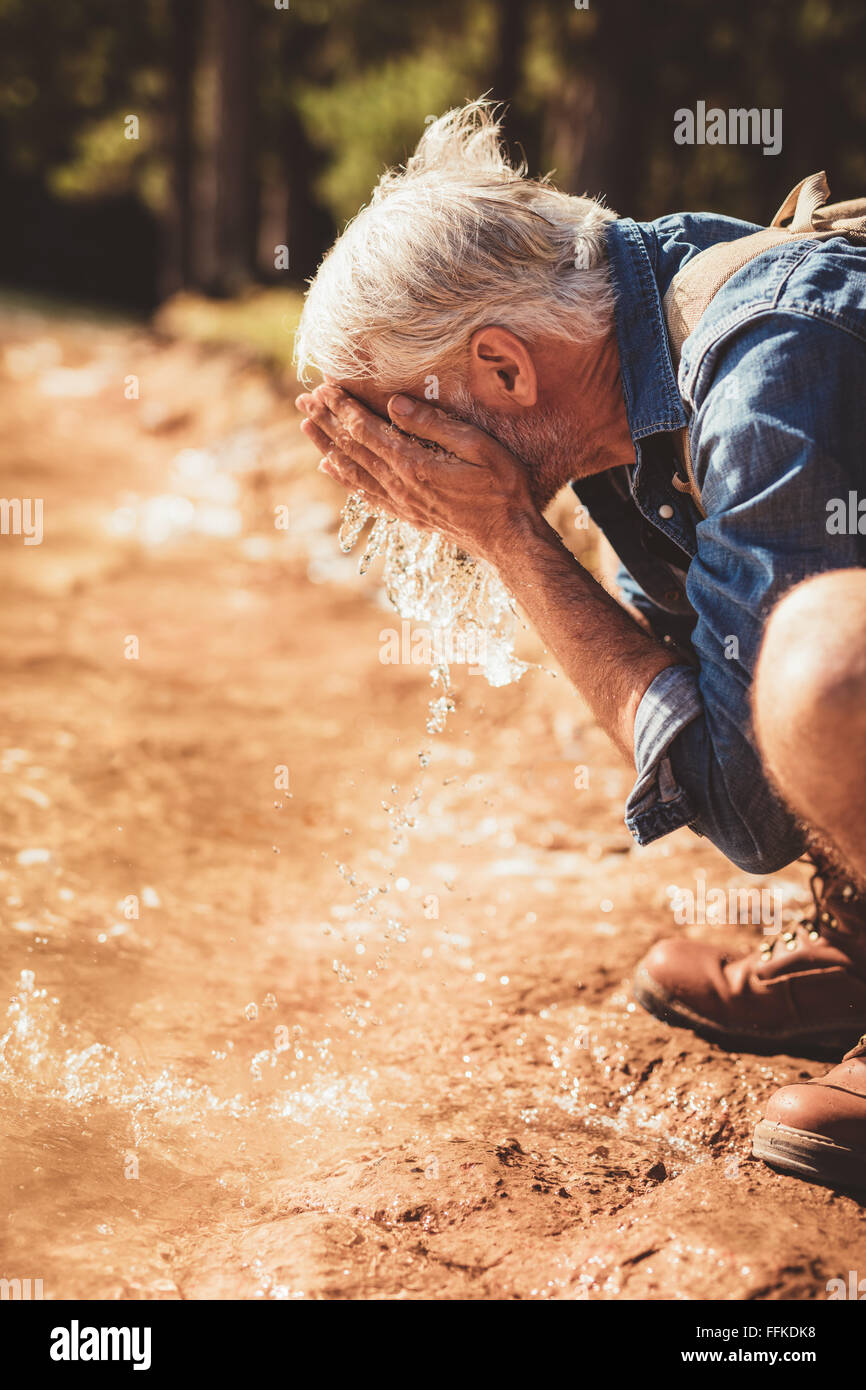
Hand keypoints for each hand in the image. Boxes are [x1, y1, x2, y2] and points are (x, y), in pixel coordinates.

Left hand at [295, 384, 540, 563]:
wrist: (506, 538)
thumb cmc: (500, 488)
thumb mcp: (478, 447)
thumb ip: (435, 425)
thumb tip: (395, 404)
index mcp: (413, 464)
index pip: (367, 429)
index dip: (343, 407)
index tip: (325, 386)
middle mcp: (398, 484)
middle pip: (352, 447)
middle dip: (327, 421)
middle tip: (304, 399)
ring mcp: (399, 502)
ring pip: (351, 470)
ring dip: (326, 446)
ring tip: (306, 427)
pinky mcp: (405, 513)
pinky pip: (364, 493)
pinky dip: (342, 478)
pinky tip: (330, 468)